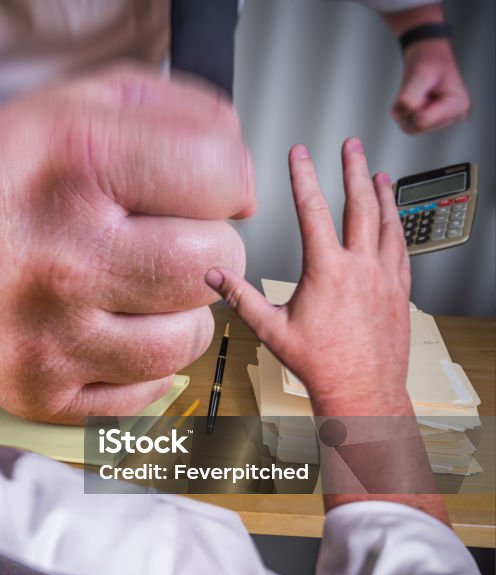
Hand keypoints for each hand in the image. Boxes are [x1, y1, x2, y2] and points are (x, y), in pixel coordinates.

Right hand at [0, 65, 253, 422]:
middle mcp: (56, 255)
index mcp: (72, 164)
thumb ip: (193, 118)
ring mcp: (44, 333)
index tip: (200, 185)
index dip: (225, 178)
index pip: (220, 175)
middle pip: (208, 263)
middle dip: (209, 246)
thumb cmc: (22, 165)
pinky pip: (143, 392)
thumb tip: (247, 194)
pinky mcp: (35, 388)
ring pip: (184, 340)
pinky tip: (111, 326)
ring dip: (180, 310)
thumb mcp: (97, 99)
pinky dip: (142, 362)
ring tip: (141, 286)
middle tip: (171, 237)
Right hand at [205, 138, 411, 416]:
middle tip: (352, 146)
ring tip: (379, 174)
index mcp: (326, 271)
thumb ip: (241, 297)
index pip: (312, 210)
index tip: (300, 154)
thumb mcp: (270, 328)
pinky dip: (398, 226)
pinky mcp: (400, 290)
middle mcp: (360, 267)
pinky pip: (402, 248)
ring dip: (382, 194)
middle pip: (359, 204)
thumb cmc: (318, 363)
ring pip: (388, 223)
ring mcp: (385, 277)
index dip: (303, 176)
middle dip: (354, 169)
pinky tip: (396, 221)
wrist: (362, 388)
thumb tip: (213, 276)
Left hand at [392, 39, 469, 133]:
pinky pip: (407, 124)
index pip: (423, 121)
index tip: (418, 91)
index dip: (411, 108)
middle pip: (415, 127)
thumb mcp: (420, 74)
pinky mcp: (431, 122)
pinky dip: (403, 111)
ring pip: (409, 127)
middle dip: (407, 110)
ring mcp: (441, 121)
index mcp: (458, 106)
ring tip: (416, 92)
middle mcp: (452, 116)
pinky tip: (414, 97)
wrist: (428, 56)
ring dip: (404, 111)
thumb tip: (404, 112)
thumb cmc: (430, 61)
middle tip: (416, 90)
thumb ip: (410, 97)